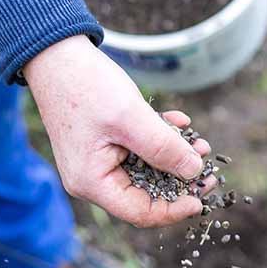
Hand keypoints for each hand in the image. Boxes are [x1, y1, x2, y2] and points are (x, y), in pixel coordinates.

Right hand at [23, 35, 212, 226]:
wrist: (57, 55)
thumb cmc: (86, 86)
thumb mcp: (131, 118)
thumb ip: (164, 148)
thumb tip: (194, 172)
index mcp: (92, 182)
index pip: (140, 212)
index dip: (174, 209)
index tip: (202, 197)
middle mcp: (93, 177)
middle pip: (145, 193)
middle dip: (179, 178)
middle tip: (209, 166)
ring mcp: (98, 160)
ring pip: (146, 169)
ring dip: (174, 155)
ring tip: (199, 142)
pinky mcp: (105, 142)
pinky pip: (139, 149)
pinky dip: (160, 137)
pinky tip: (178, 120)